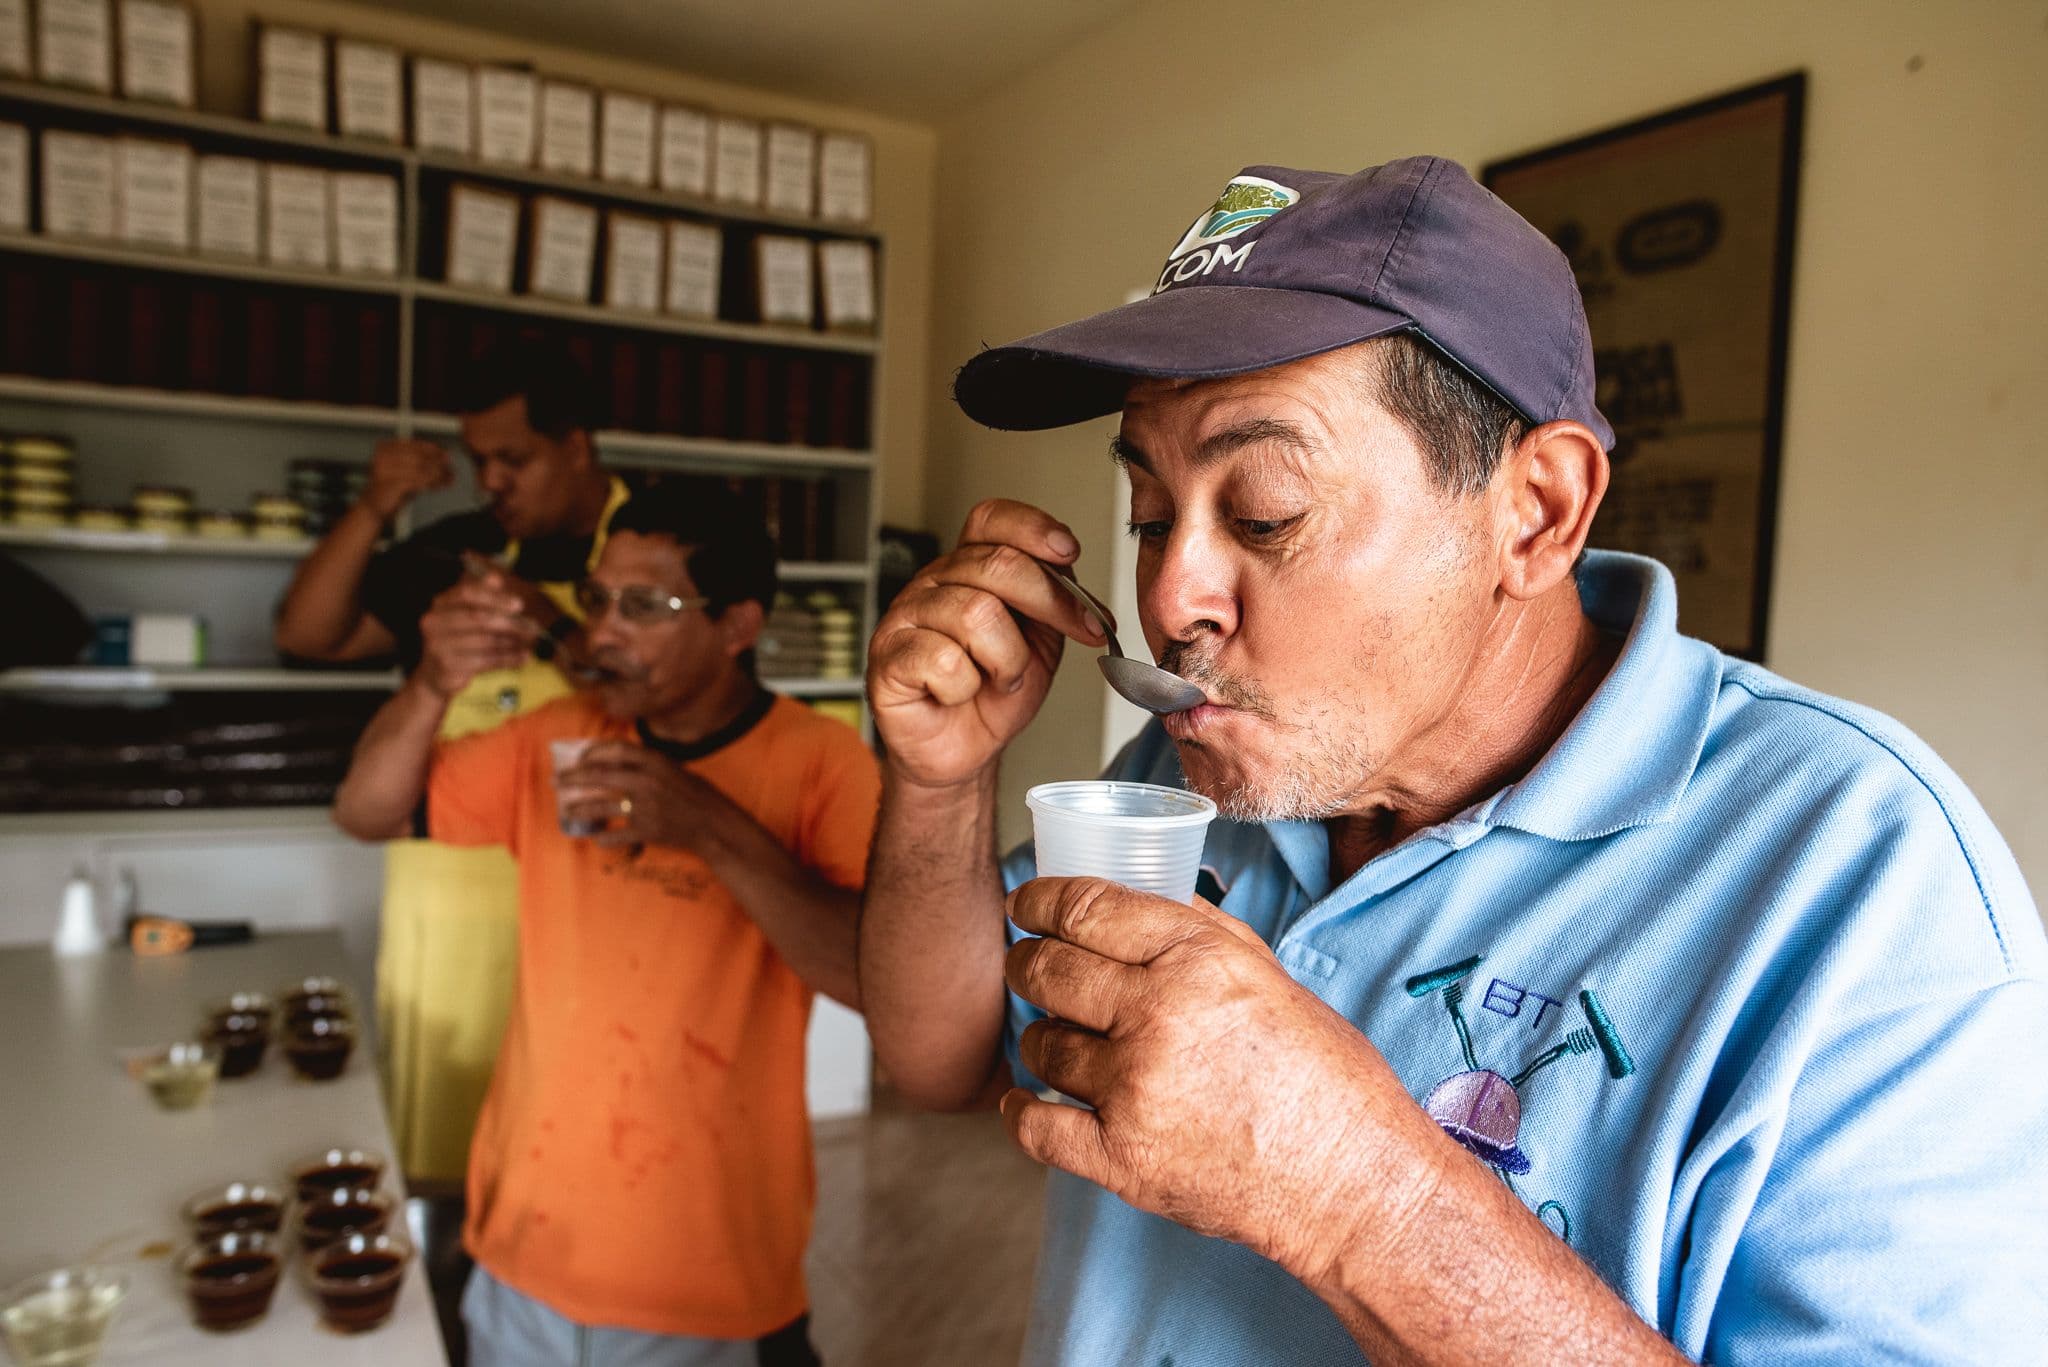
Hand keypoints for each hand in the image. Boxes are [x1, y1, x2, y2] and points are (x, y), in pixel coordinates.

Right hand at [362, 438, 453, 519]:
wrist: (372, 507)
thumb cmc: (391, 488)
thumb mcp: (406, 470)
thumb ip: (422, 462)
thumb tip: (445, 456)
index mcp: (386, 447)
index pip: (415, 445)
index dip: (434, 450)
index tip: (447, 455)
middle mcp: (383, 456)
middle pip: (420, 457)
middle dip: (438, 464)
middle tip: (451, 469)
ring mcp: (385, 469)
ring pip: (420, 469)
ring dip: (438, 475)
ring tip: (448, 479)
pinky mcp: (390, 483)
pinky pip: (417, 482)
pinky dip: (431, 484)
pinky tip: (439, 486)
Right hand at [415, 571, 536, 698]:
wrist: (434, 677)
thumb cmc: (457, 642)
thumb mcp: (466, 616)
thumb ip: (482, 596)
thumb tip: (495, 578)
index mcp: (440, 604)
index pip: (467, 593)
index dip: (495, 598)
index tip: (519, 604)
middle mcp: (434, 623)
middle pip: (478, 617)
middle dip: (509, 622)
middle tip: (532, 627)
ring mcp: (439, 645)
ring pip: (485, 641)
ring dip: (512, 642)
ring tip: (530, 642)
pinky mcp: (449, 666)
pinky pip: (486, 661)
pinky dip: (508, 659)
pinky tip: (523, 658)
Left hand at [558, 742, 736, 850]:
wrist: (715, 825)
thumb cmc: (696, 795)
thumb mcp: (674, 769)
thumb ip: (647, 764)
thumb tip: (613, 762)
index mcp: (656, 762)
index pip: (614, 750)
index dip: (591, 753)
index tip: (578, 758)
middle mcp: (648, 781)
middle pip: (600, 775)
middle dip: (573, 778)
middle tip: (556, 781)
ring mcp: (646, 807)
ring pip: (601, 805)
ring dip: (579, 808)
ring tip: (566, 810)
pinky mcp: (647, 831)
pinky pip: (616, 835)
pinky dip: (603, 838)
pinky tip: (595, 837)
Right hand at [867, 499, 1106, 787]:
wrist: (963, 748)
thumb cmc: (993, 693)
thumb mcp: (1041, 641)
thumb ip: (1057, 605)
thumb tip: (1085, 596)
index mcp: (969, 568)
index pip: (991, 521)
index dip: (1032, 528)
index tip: (1068, 553)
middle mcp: (934, 582)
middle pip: (997, 564)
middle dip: (1049, 602)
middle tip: (1079, 634)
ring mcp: (905, 617)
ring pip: (975, 613)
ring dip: (1007, 659)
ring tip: (1000, 678)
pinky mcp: (887, 659)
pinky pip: (942, 660)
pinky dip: (965, 686)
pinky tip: (959, 692)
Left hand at [1001, 877, 1445, 1285]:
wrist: (1352, 1182)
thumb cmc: (1326, 1078)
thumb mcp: (1270, 977)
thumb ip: (1200, 933)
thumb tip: (1143, 897)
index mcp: (1199, 960)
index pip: (1086, 909)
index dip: (1041, 901)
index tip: (1026, 905)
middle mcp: (1159, 1015)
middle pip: (1048, 969)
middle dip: (1027, 963)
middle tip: (1029, 967)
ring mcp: (1135, 1089)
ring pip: (1042, 1044)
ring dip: (1044, 1039)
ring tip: (1065, 1043)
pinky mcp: (1121, 1158)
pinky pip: (1035, 1125)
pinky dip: (1021, 1113)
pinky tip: (1026, 1103)